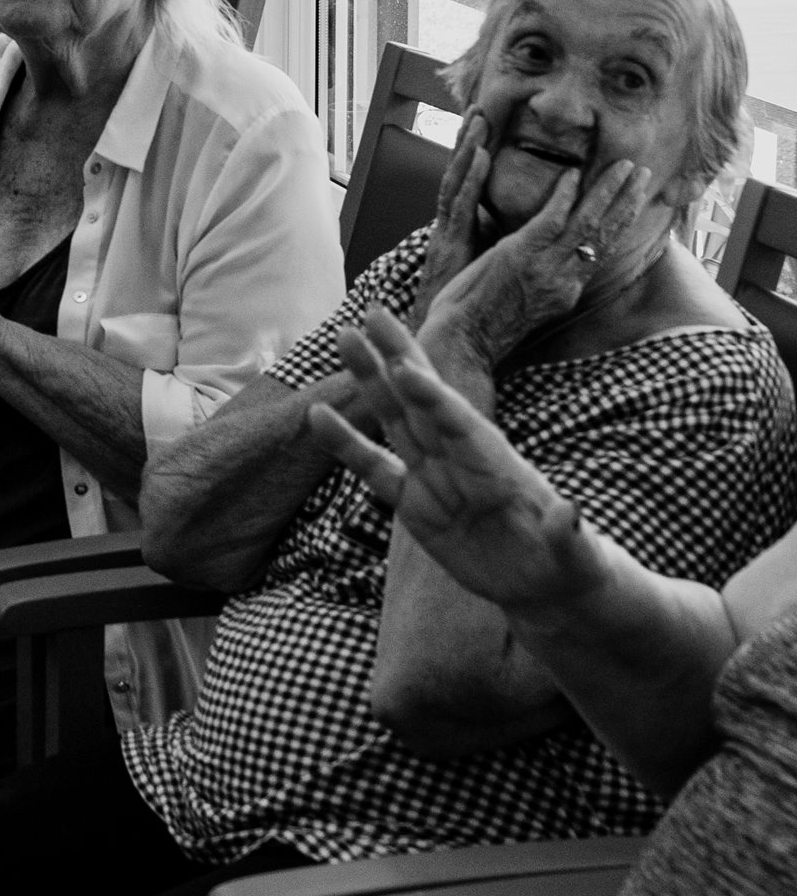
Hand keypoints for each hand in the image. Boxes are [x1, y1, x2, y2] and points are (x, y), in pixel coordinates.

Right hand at [309, 309, 590, 619]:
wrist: (547, 583)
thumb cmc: (571, 566)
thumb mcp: (577, 558)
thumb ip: (569, 536)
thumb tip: (570, 514)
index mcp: (500, 466)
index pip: (461, 426)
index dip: (433, 398)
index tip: (406, 368)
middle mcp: (463, 459)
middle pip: (424, 403)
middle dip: (399, 358)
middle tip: (374, 312)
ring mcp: (436, 477)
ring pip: (396, 420)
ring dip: (371, 380)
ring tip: (345, 337)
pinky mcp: (415, 503)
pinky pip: (375, 470)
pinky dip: (347, 444)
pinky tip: (318, 416)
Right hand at [407, 108, 490, 325]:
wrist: (446, 338)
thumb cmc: (467, 307)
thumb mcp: (487, 266)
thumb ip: (499, 242)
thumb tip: (527, 228)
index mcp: (462, 229)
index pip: (470, 182)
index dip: (477, 152)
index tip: (487, 123)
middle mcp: (453, 227)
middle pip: (463, 174)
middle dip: (470, 139)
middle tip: (479, 106)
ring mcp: (448, 234)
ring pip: (459, 181)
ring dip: (469, 147)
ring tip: (478, 117)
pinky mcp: (449, 246)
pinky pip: (462, 207)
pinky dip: (472, 179)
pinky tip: (483, 155)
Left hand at [419, 152, 662, 373]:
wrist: (464, 342)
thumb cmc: (485, 324)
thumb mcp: (530, 305)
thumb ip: (547, 283)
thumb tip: (552, 260)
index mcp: (568, 290)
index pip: (602, 250)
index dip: (620, 223)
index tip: (633, 200)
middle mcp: (566, 279)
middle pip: (606, 234)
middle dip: (628, 201)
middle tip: (645, 172)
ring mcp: (546, 266)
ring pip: (588, 222)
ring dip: (608, 190)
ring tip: (626, 165)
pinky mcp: (522, 254)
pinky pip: (552, 218)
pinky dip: (565, 194)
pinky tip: (574, 173)